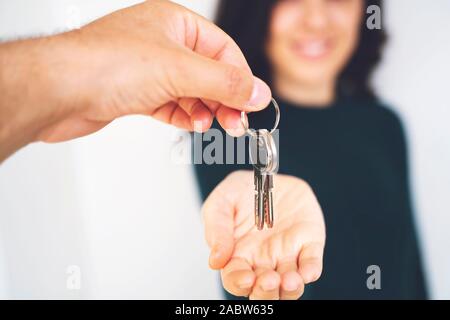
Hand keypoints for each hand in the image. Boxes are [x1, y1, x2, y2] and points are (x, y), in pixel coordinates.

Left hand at [0, 0, 270, 160]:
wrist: (58, 91)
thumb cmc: (105, 65)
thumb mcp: (179, 71)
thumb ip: (224, 83)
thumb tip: (259, 92)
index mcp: (176, 24)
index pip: (223, 51)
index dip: (240, 79)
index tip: (252, 104)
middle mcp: (164, 44)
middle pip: (209, 73)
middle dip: (224, 100)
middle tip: (236, 123)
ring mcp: (150, 69)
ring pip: (191, 92)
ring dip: (203, 111)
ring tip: (208, 125)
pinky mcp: (137, 93)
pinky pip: (172, 105)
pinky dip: (184, 117)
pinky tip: (190, 126)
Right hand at [202, 171, 325, 299]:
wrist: (268, 172)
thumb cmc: (241, 191)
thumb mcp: (221, 202)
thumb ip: (216, 229)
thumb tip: (215, 260)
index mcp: (238, 254)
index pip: (236, 279)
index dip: (239, 283)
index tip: (245, 277)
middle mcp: (262, 261)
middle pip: (264, 291)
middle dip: (266, 293)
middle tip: (268, 280)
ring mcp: (286, 254)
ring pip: (290, 285)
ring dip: (291, 289)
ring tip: (289, 280)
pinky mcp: (308, 243)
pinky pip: (311, 264)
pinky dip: (310, 271)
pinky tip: (306, 271)